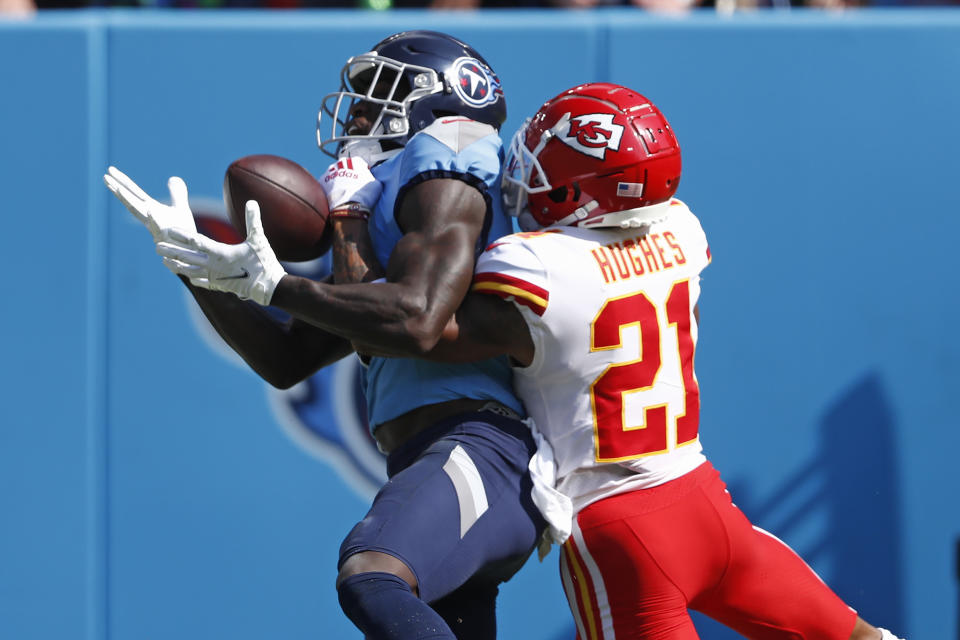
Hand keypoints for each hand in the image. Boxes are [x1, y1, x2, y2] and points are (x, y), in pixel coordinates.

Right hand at [103, 166, 196, 240]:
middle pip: (131, 201)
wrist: (191, 252)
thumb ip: (176, 194)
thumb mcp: (181, 209)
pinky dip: (154, 218)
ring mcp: (155, 227)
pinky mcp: (165, 236)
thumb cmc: (183, 233)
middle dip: (118, 188)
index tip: (110, 170)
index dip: (122, 182)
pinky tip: (151, 210)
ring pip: (139, 213)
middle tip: (105, 176)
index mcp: (152, 209)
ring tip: (118, 189)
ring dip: (128, 201)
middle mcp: (150, 217)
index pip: (134, 193)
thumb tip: (173, 177)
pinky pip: (159, 227)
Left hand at [156, 200, 285, 305]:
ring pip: (191, 270)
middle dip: (172, 251)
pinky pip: (204, 282)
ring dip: (177, 265)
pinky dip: (195, 278)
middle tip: (157, 245)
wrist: (270, 288)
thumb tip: (252, 202)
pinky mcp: (222, 285)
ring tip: (164, 261)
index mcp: (221, 253)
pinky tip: (189, 277)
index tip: (170, 231)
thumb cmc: (265, 263)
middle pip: (188, 257)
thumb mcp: (259, 240)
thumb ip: (253, 221)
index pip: (197, 242)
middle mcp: (214, 266)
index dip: (183, 236)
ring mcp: (216, 277)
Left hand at [320, 157, 381, 213]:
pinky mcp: (323, 180)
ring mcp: (331, 171)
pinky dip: (330, 186)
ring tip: (343, 189)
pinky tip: (336, 193)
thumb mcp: (376, 184)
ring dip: (338, 178)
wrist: (349, 206)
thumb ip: (372, 178)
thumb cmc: (364, 195)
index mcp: (356, 162)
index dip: (362, 170)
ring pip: (334, 172)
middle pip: (345, 165)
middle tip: (352, 182)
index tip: (363, 177)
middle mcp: (341, 163)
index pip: (359, 162)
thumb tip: (371, 180)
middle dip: (348, 172)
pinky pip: (327, 181)